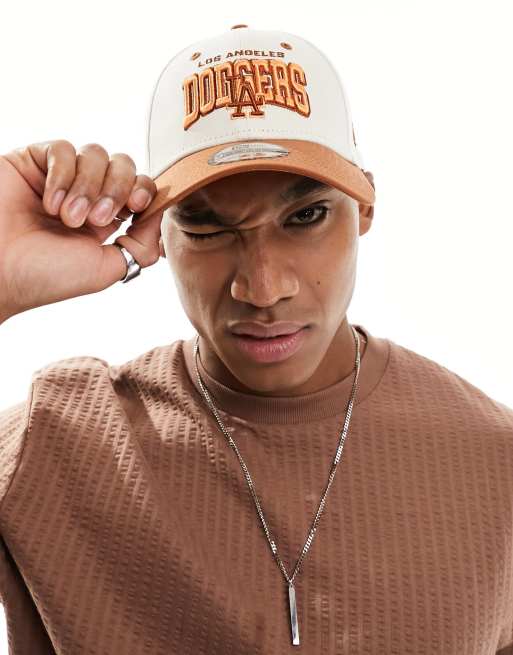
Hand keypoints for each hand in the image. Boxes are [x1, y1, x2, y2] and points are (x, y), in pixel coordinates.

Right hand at [0, 140, 163, 321]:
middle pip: (124, 165)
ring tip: (67, 217)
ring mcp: (60, 177)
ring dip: (87, 187)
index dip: (145, 190)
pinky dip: (62, 176)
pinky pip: (63, 149)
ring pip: (96, 153)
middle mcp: (85, 195)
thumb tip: (160, 213)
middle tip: (95, 219)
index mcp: (105, 221)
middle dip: (117, 189)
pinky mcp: (33, 161)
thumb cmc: (46, 276)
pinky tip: (48, 202)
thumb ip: (142, 243)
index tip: (137, 206)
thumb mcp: (108, 267)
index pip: (139, 188)